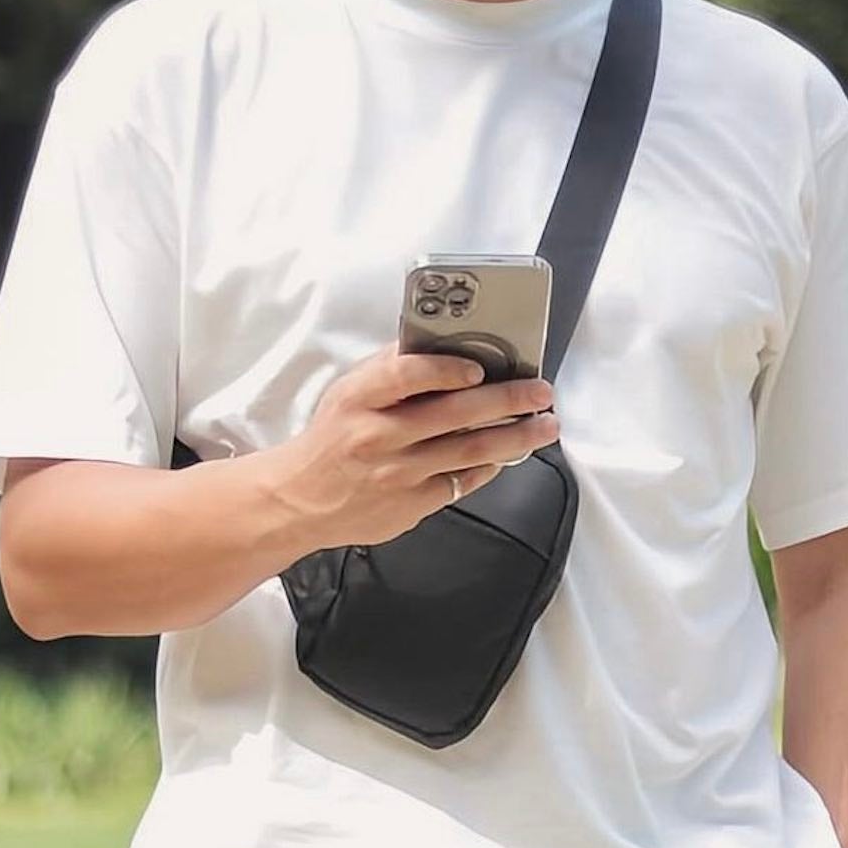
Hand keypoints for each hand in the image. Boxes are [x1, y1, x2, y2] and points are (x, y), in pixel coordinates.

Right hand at [272, 342, 560, 550]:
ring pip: (469, 452)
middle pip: (454, 415)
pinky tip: (508, 453)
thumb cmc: (333, 436)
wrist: (302, 499)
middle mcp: (378, 437)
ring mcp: (397, 475)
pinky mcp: (411, 505)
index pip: (405, 376)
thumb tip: (445, 342)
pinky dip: (489, 466)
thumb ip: (392, 368)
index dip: (445, 369)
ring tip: (545, 425)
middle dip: (507, 400)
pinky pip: (462, 481)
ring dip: (515, 437)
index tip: (480, 367)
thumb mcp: (349, 391)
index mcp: (359, 399)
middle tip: (540, 392)